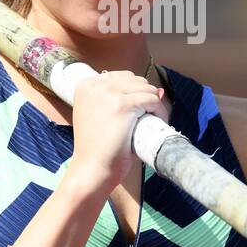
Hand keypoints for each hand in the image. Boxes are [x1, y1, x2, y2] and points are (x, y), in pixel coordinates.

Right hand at [71, 69, 169, 192]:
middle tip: (147, 116)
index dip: (134, 92)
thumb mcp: (102, 116)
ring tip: (153, 120)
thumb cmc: (97, 147)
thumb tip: (160, 90)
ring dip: (154, 103)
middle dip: (145, 96)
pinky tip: (159, 122)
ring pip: (146, 88)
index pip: (122, 77)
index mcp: (86, 84)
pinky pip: (152, 100)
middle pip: (135, 80)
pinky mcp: (122, 105)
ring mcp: (108, 94)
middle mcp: (95, 85)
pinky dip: (160, 111)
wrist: (92, 169)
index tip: (138, 109)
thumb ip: (122, 100)